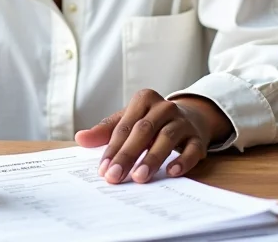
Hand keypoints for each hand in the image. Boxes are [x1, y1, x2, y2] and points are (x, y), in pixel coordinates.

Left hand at [75, 89, 230, 184]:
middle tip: (115, 177)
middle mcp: (164, 107)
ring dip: (152, 158)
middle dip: (127, 155)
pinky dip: (182, 160)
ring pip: (166, 138)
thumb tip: (80, 138)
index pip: (124, 126)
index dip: (113, 149)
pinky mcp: (198, 138)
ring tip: (140, 177)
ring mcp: (182, 121)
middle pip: (143, 131)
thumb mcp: (128, 120)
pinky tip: (171, 172)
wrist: (190, 117)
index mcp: (143, 99)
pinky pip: (191, 149)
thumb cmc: (151, 121)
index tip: (103, 170)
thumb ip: (105, 130)